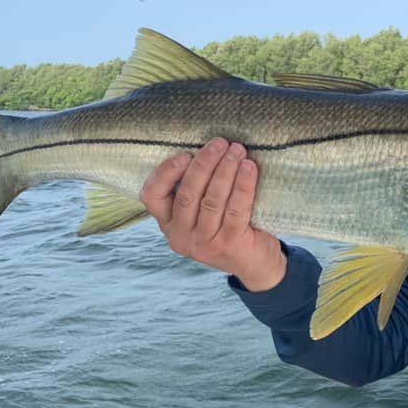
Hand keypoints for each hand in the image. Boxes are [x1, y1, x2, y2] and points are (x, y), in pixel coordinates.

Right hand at [140, 137, 285, 290]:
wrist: (256, 263)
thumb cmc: (228, 226)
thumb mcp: (203, 213)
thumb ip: (197, 189)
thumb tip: (206, 147)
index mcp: (169, 224)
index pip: (152, 197)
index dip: (165, 173)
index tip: (185, 154)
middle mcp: (181, 236)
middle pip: (187, 194)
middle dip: (204, 164)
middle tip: (220, 143)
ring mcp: (204, 244)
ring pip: (212, 200)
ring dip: (225, 170)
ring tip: (237, 150)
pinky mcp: (229, 244)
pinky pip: (236, 209)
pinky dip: (243, 185)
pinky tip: (249, 168)